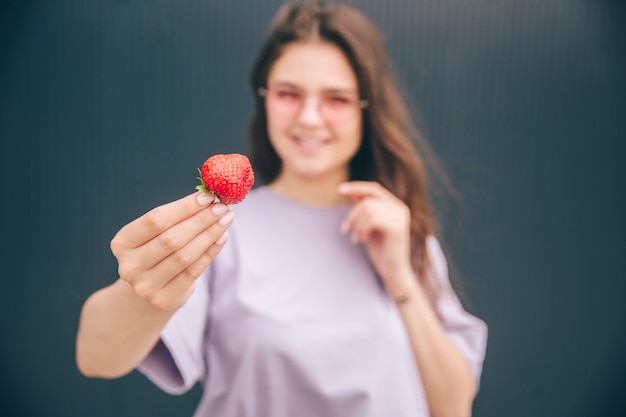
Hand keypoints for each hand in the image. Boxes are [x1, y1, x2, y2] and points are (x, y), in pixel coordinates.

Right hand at [110, 192, 232, 311]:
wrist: (147, 292)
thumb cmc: (156, 252)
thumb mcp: (155, 235)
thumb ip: (176, 217)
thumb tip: (209, 198)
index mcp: (122, 242)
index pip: (155, 220)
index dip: (184, 208)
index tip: (207, 197)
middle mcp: (129, 266)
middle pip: (171, 239)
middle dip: (200, 221)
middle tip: (222, 208)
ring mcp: (145, 286)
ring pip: (184, 256)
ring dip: (209, 235)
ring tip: (225, 220)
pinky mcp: (164, 299)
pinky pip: (193, 272)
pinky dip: (210, 252)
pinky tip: (222, 238)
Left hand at [338, 181, 415, 295]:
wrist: (393, 271)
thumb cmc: (381, 250)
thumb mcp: (369, 227)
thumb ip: (365, 210)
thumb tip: (354, 194)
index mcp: (395, 206)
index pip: (374, 189)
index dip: (356, 187)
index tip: (340, 189)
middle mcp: (400, 209)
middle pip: (368, 200)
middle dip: (352, 214)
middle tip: (344, 229)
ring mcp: (400, 217)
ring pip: (368, 209)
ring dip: (356, 224)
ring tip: (355, 238)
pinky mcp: (397, 227)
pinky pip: (372, 219)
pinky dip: (362, 229)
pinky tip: (361, 240)